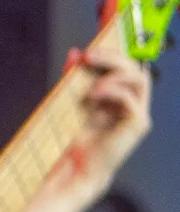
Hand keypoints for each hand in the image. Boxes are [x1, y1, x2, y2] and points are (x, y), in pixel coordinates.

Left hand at [50, 44, 152, 200]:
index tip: (89, 46)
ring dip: (114, 71)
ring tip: (91, 75)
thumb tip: (74, 53)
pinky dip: (112, 90)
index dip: (112, 52)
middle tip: (89, 55)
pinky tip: (93, 93)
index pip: (125, 65)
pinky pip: (130, 98)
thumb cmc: (75, 136)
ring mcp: (137, 113)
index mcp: (117, 96)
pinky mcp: (137, 124)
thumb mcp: (71, 99)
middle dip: (112, 56)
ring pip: (139, 78)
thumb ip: (74, 77)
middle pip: (135, 67)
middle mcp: (131, 102)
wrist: (76, 165)